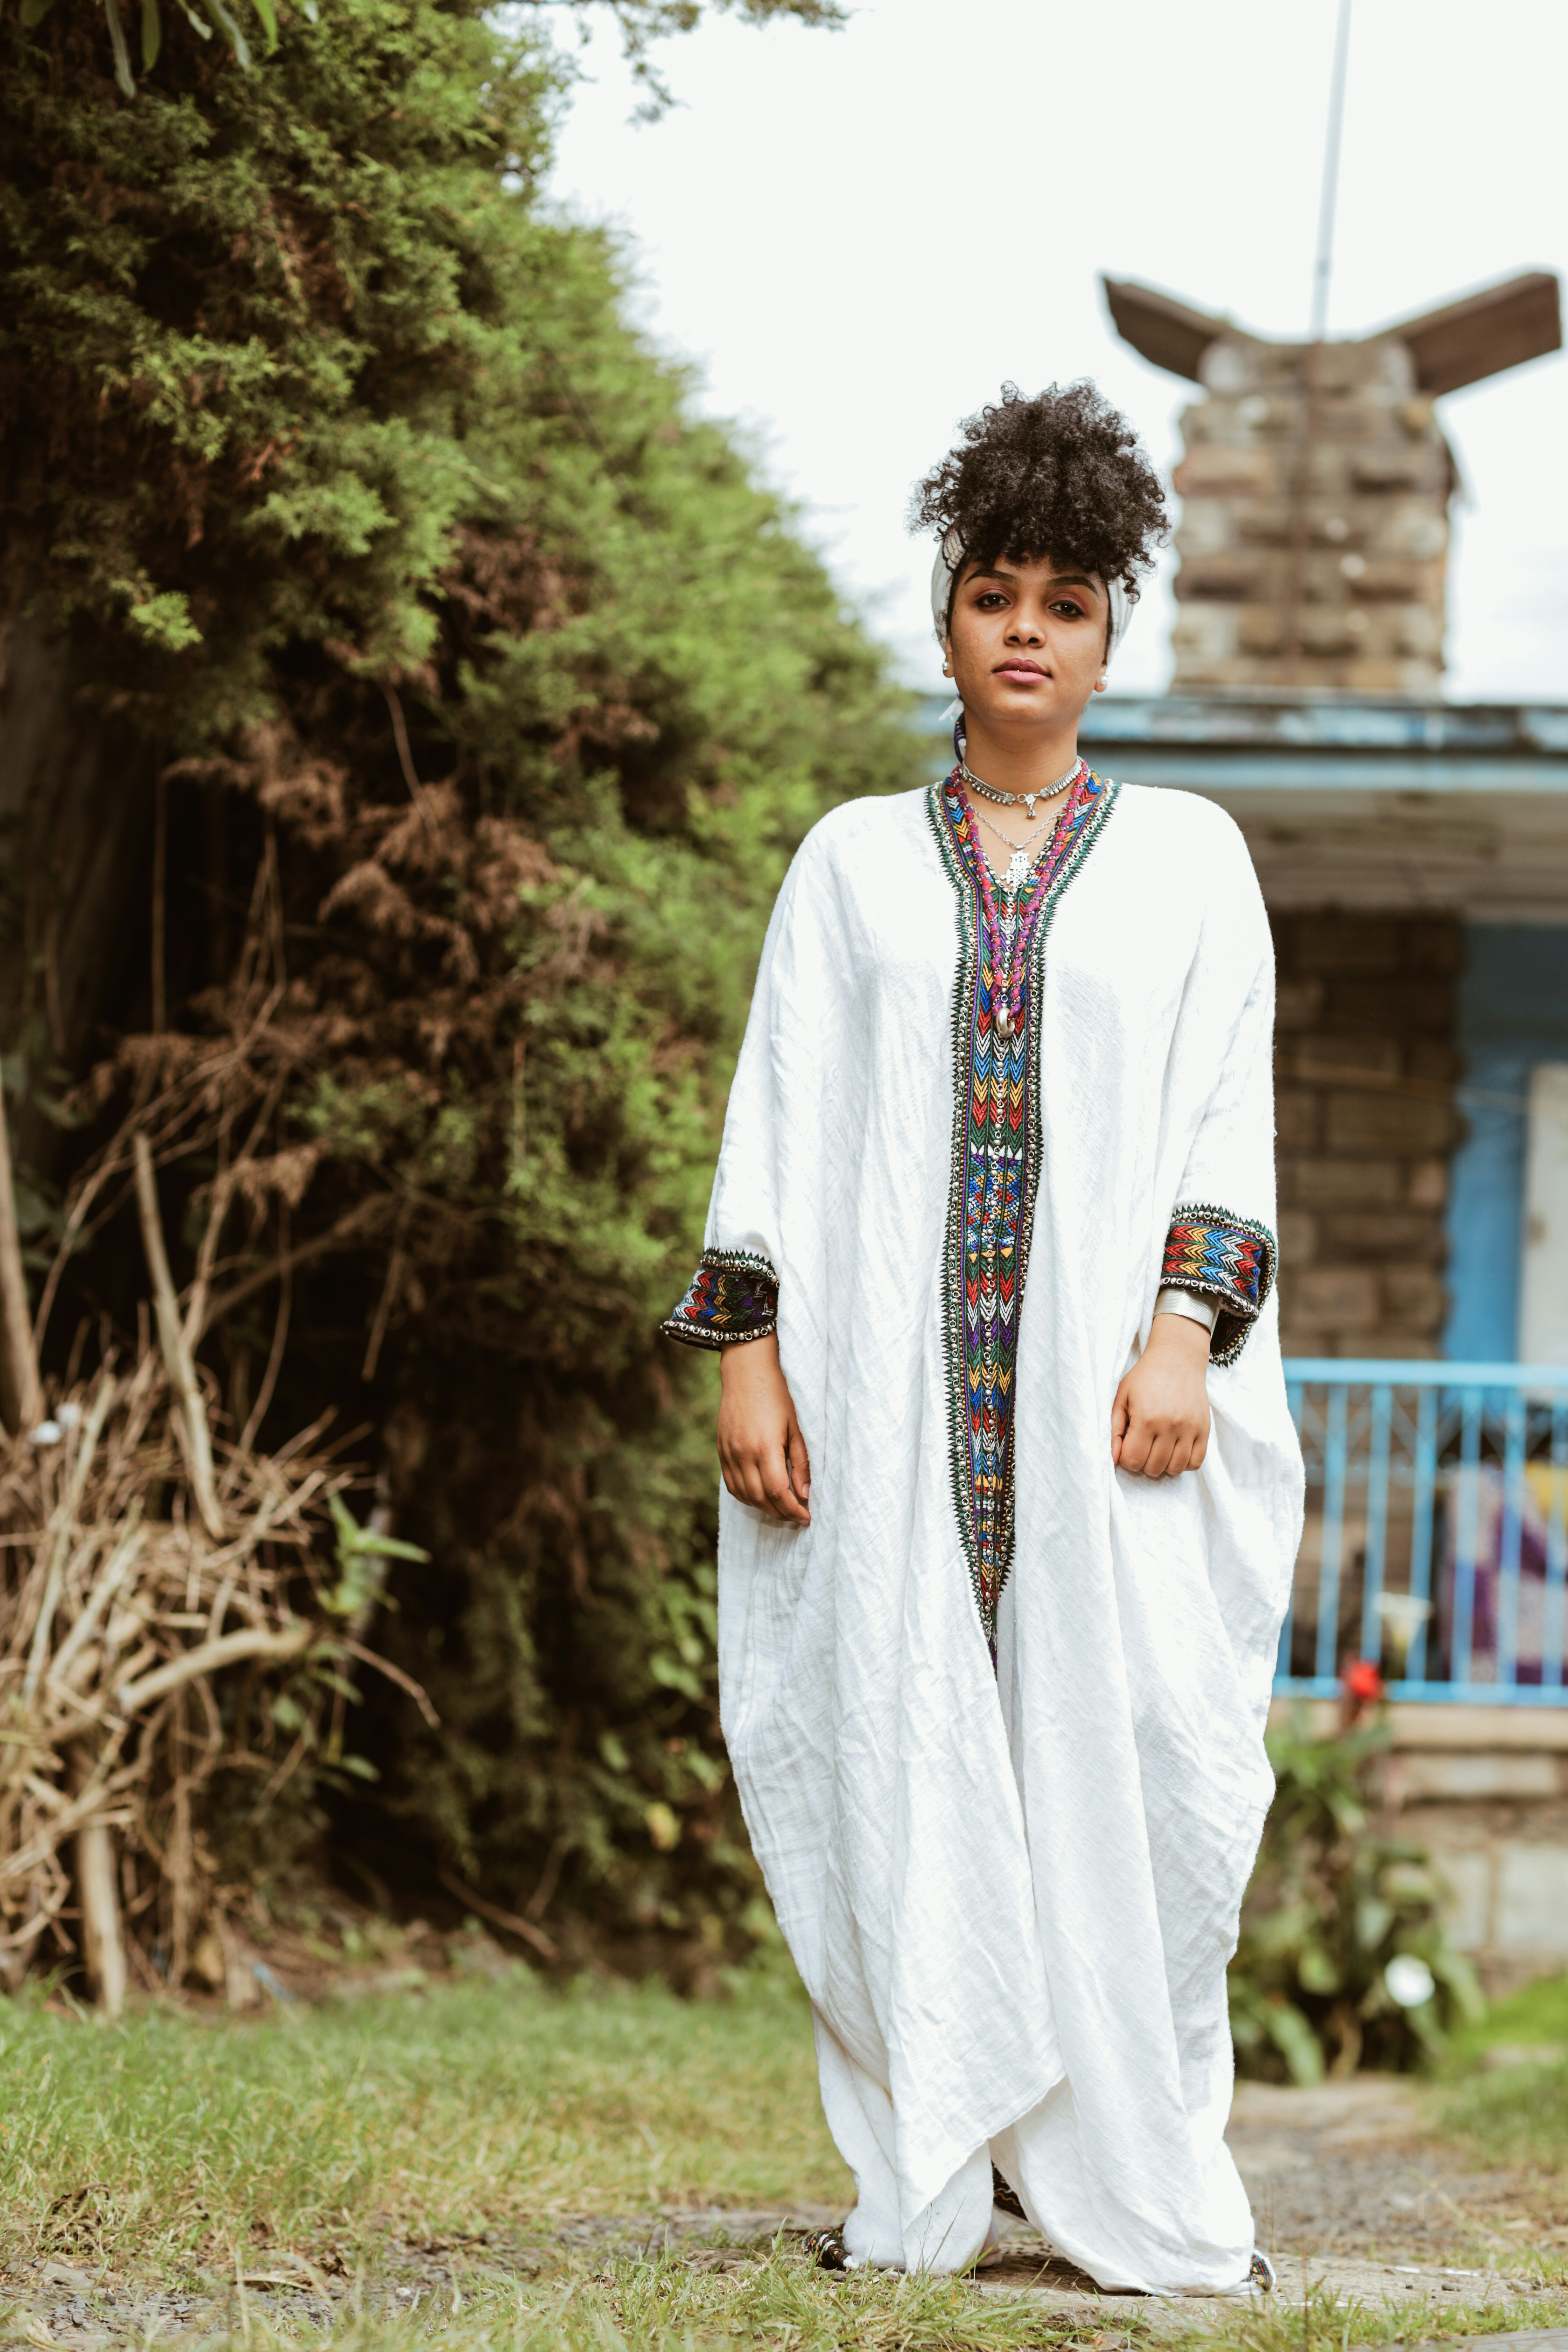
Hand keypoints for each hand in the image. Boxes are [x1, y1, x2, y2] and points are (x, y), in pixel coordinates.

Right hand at [717, 1334, 810, 1524]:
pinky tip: (760, 1497)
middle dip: (781, 1513)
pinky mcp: (721, 1451)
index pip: (779, 1492)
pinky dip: (747, 1497)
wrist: (746, 1372)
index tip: (806, 1517)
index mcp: (765, 1447)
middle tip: (797, 1516)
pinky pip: (731, 1484)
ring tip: (781, 1508)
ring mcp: (729, 1453)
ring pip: (745, 1495)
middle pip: (761, 1499)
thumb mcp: (795, 1427)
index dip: (793, 1510)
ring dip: (764, 1508)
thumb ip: (800, 1462)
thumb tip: (804, 1494)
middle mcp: (743, 1454)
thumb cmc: (777, 1396)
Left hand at [1111, 1311, 1211, 1478]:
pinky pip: (1196, 1462)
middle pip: (1153, 1468)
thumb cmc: (1145, 1377)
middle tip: (1143, 1447)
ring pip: (1175, 1469)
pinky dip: (1184, 1463)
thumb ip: (1116, 1430)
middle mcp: (1170, 1426)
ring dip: (1163, 1465)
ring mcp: (1190, 1429)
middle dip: (1143, 1463)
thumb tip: (1115, 1458)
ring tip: (1158, 1449)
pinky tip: (1175, 1450)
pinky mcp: (1204, 1429)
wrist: (1177, 1358)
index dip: (1127, 1459)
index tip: (1128, 1447)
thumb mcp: (1122, 1398)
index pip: (1133, 1460)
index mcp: (1146, 1418)